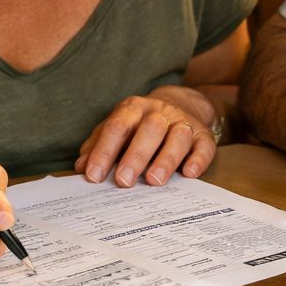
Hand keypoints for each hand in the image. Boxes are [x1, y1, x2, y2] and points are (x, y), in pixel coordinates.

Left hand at [75, 86, 218, 187]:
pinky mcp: (203, 135)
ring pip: (178, 136)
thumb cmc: (140, 124)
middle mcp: (159, 112)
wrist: (181, 104)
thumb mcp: (117, 128)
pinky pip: (204, 146)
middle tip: (123, 181)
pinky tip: (188, 173)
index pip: (117, 127)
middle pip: (149, 129)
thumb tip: (81, 166)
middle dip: (135, 156)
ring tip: (154, 180)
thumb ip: (98, 145)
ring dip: (166, 159)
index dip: (104, 151)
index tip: (94, 176)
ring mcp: (183, 122)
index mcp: (133, 109)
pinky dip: (197, 160)